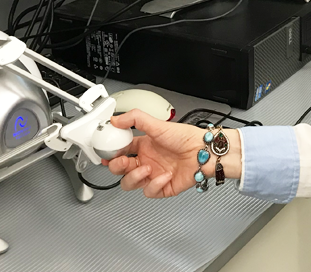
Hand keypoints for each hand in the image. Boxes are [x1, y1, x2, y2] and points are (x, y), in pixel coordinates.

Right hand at [103, 109, 240, 197]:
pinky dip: (155, 184)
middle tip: (123, 161)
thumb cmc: (186, 137)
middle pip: (120, 170)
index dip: (110, 153)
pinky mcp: (162, 188)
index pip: (120, 151)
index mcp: (143, 146)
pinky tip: (164, 175)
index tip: (105, 152)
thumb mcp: (158, 124)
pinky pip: (149, 191)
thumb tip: (116, 119)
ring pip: (130, 183)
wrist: (204, 151)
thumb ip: (135, 119)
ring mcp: (153, 175)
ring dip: (134, 177)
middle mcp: (146, 161)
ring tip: (146, 168)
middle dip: (117, 167)